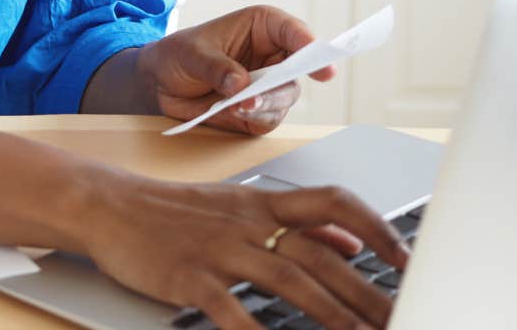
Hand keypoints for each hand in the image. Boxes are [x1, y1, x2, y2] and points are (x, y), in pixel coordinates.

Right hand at [79, 173, 407, 329]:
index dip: (377, 227)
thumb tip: (351, 237)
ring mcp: (220, 248)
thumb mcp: (239, 204)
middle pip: (322, 256)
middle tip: (400, 316)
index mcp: (263, 203)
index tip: (407, 258)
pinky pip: (230, 308)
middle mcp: (249, 223)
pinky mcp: (190, 276)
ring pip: (290, 280)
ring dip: (332, 314)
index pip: (334, 201)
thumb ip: (297, 221)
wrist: (109, 205)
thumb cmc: (174, 211)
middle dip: (368, 292)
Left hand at [135, 6, 333, 134]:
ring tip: (236, 106)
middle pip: (297, 70)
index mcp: (263, 28)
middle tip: (261, 95)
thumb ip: (217, 67)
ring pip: (285, 98)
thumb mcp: (192, 53)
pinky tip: (232, 113)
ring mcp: (268, 85)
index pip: (294, 32)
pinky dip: (253, 119)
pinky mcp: (259, 111)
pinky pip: (268, 120)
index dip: (309, 44)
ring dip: (264, 105)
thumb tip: (240, 86)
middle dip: (282, 85)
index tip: (319, 59)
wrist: (160, 84)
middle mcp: (272, 56)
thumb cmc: (179, 55)